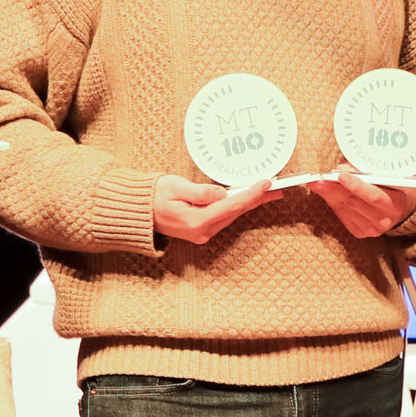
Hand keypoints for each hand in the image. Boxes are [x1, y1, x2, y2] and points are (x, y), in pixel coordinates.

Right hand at [153, 175, 281, 243]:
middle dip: (256, 199)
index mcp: (195, 221)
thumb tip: (221, 193)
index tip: (266, 183)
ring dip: (249, 202)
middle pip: (235, 212)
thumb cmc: (154, 196)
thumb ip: (200, 191)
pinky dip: (237, 206)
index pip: (230, 205)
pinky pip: (224, 216)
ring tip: (268, 192)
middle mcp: (201, 231)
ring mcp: (202, 233)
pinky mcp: (201, 229)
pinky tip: (247, 197)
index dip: (250, 194)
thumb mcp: (175, 187)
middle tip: (276, 188)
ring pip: (232, 215)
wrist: (139, 212)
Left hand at [308, 165, 415, 237]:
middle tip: (318, 177)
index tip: (340, 174)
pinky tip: (324, 192)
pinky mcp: (360, 232)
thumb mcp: (388, 175)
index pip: (372, 195)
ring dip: (328, 194)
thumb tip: (342, 168)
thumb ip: (367, 171)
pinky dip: (331, 202)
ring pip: (344, 208)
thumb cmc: (393, 187)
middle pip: (353, 202)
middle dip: (333, 188)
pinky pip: (341, 215)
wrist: (401, 210)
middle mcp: (383, 219)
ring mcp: (371, 229)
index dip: (355, 185)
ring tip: (316, 182)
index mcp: (394, 204)